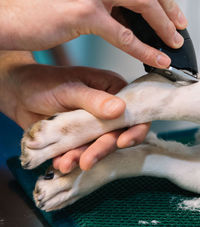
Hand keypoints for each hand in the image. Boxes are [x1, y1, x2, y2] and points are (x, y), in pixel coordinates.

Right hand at [0, 0, 186, 67]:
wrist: (7, 13)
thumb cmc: (41, 0)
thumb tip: (134, 2)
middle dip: (171, 4)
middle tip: (179, 24)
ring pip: (144, 2)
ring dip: (165, 25)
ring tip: (174, 42)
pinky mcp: (83, 12)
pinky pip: (124, 34)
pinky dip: (145, 50)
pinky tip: (156, 59)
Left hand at [0, 56, 149, 172]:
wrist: (18, 95)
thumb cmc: (44, 82)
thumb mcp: (70, 88)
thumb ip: (94, 99)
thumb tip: (120, 109)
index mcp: (114, 90)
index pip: (135, 111)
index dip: (135, 129)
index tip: (123, 142)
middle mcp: (109, 110)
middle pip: (118, 133)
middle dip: (103, 149)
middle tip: (88, 160)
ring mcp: (94, 126)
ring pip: (99, 147)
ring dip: (85, 157)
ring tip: (67, 163)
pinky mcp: (80, 139)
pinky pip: (82, 153)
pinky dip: (72, 160)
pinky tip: (60, 162)